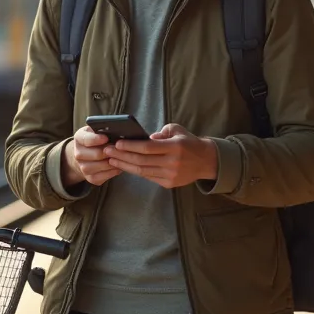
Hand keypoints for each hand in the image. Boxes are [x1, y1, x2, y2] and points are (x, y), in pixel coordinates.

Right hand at [62, 126, 120, 187]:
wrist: (86, 155)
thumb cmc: (95, 139)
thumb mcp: (96, 130)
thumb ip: (102, 130)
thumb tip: (116, 131)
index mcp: (79, 138)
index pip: (86, 139)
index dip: (97, 139)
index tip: (106, 138)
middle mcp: (78, 154)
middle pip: (97, 154)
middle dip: (110, 151)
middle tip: (120, 148)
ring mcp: (83, 167)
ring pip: (101, 166)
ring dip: (113, 162)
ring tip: (121, 156)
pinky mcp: (90, 178)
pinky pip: (104, 176)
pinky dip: (113, 171)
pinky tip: (118, 165)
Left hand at [103, 123, 217, 188]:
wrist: (205, 161)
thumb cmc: (188, 142)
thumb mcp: (177, 130)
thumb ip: (161, 132)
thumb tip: (144, 139)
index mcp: (175, 147)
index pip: (148, 147)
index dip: (131, 146)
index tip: (117, 143)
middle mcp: (172, 162)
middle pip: (142, 160)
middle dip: (122, 156)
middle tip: (107, 151)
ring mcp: (170, 175)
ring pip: (142, 171)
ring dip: (125, 165)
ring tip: (112, 159)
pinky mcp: (169, 183)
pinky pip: (148, 177)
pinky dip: (135, 171)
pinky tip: (125, 166)